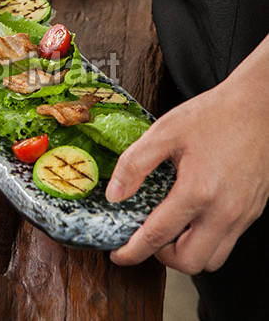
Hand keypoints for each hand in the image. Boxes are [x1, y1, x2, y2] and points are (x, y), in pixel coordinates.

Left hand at [105, 67, 268, 273]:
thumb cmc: (212, 115)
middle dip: (162, 257)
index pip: (159, 236)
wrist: (257, 107)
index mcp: (198, 191)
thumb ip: (135, 164)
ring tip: (171, 229)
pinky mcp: (253, 210)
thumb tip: (115, 194)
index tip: (119, 256)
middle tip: (147, 238)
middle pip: (189, 262)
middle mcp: (224, 210)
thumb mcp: (164, 132)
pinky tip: (193, 216)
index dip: (134, 251)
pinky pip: (228, 241)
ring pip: (213, 259)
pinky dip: (207, 240)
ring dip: (187, 252)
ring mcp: (243, 214)